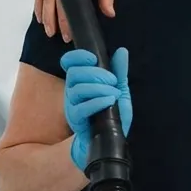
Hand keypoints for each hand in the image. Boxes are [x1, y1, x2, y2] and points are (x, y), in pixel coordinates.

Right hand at [60, 48, 131, 170]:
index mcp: (81, 80)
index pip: (68, 62)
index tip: (93, 58)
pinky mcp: (75, 119)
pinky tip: (109, 101)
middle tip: (113, 81)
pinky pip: (81, 108)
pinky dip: (97, 102)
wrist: (111, 139)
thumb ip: (119, 71)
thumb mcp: (119, 89)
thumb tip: (122, 51)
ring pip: (77, 89)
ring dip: (99, 88)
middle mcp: (72, 90)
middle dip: (96, 73)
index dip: (77, 56)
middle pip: (74, 73)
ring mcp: (72, 105)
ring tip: (114, 94)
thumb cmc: (112, 113)